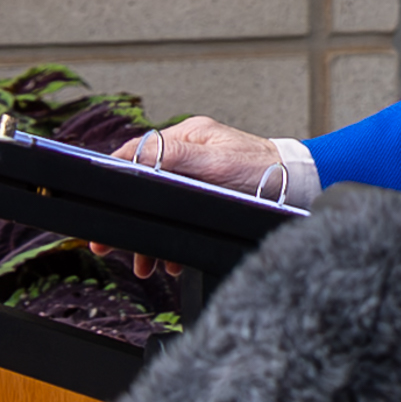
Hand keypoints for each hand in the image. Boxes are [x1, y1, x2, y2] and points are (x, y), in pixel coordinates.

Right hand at [106, 117, 289, 277]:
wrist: (299, 187)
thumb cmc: (264, 169)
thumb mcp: (217, 161)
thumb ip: (176, 156)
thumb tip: (139, 154)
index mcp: (188, 137)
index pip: (138, 153)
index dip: (116, 177)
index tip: (101, 198)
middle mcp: (190, 155)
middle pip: (144, 187)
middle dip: (129, 220)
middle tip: (109, 246)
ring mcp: (198, 177)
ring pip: (159, 208)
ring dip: (149, 239)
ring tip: (144, 264)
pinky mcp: (208, 199)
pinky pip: (179, 220)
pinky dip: (171, 242)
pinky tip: (169, 261)